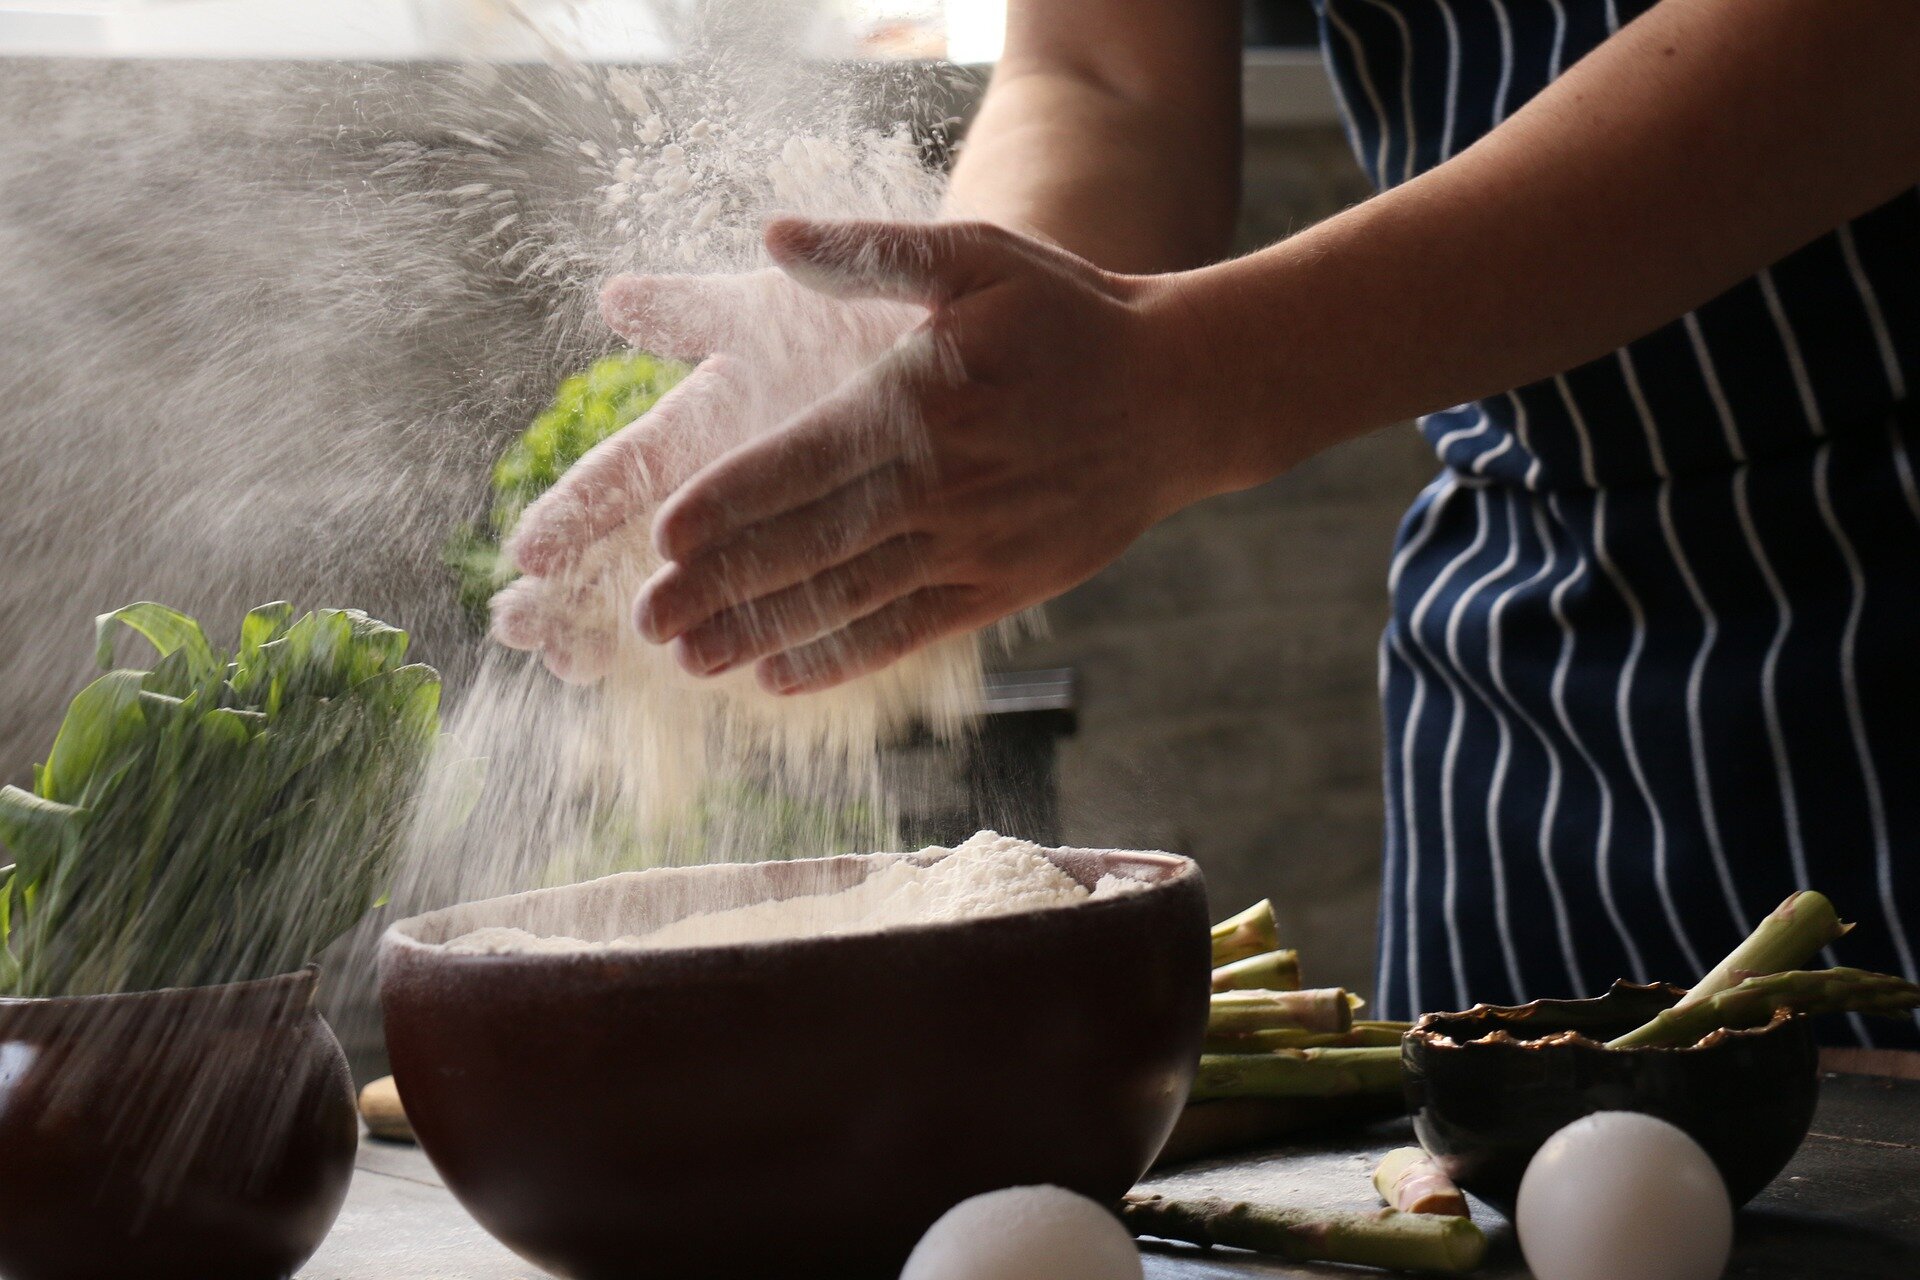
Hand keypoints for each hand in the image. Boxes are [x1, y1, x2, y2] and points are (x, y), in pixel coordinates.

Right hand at [489, 265, 921, 681]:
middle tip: (526, 635)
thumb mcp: (784, 306)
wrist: (968, 337)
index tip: (527, 553)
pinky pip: (798, 601)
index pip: (625, 472)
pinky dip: (765, 635)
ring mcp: (781, 517)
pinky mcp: (843, 544)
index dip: (577, 509)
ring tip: (582, 669)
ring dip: (650, 623)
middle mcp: (732, 479)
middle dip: (576, 584)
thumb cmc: (868, 312)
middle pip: (637, 544)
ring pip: (706, 586)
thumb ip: (703, 307)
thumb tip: (616, 299)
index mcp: (710, 420)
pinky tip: (731, 672)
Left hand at [630, 218, 1234, 694]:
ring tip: (689, 659)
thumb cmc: (1069, 317)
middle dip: (721, 584)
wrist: (1179, 397)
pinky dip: (842, 657)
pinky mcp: (1001, 587)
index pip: (802, 461)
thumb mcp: (978, 257)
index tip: (660, 537)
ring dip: (762, 631)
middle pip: (810, 543)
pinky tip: (781, 676)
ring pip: (848, 598)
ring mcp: (973, 545)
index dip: (728, 503)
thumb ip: (871, 251)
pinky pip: (907, 630)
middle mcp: (942, 485)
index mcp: (923, 402)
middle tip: (645, 617)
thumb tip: (771, 237)